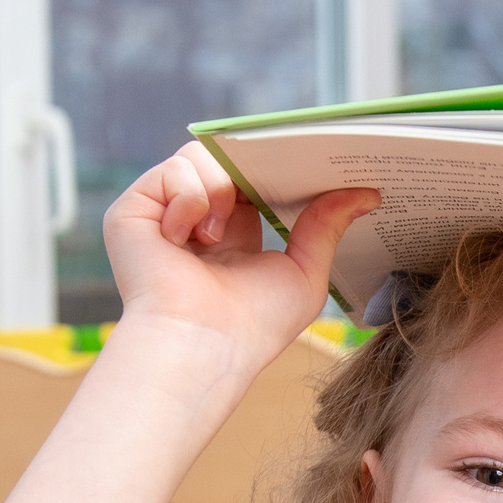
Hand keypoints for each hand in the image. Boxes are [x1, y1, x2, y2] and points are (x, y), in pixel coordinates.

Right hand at [102, 142, 379, 376]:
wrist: (203, 344)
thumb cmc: (253, 326)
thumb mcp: (304, 272)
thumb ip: (328, 226)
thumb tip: (368, 193)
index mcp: (233, 233)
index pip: (252, 178)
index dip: (276, 166)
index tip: (308, 159)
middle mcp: (197, 219)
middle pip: (225, 158)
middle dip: (253, 159)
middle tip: (278, 166)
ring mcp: (165, 212)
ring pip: (200, 158)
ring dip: (219, 190)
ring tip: (216, 236)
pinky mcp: (135, 209)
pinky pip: (173, 171)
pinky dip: (189, 198)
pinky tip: (188, 237)